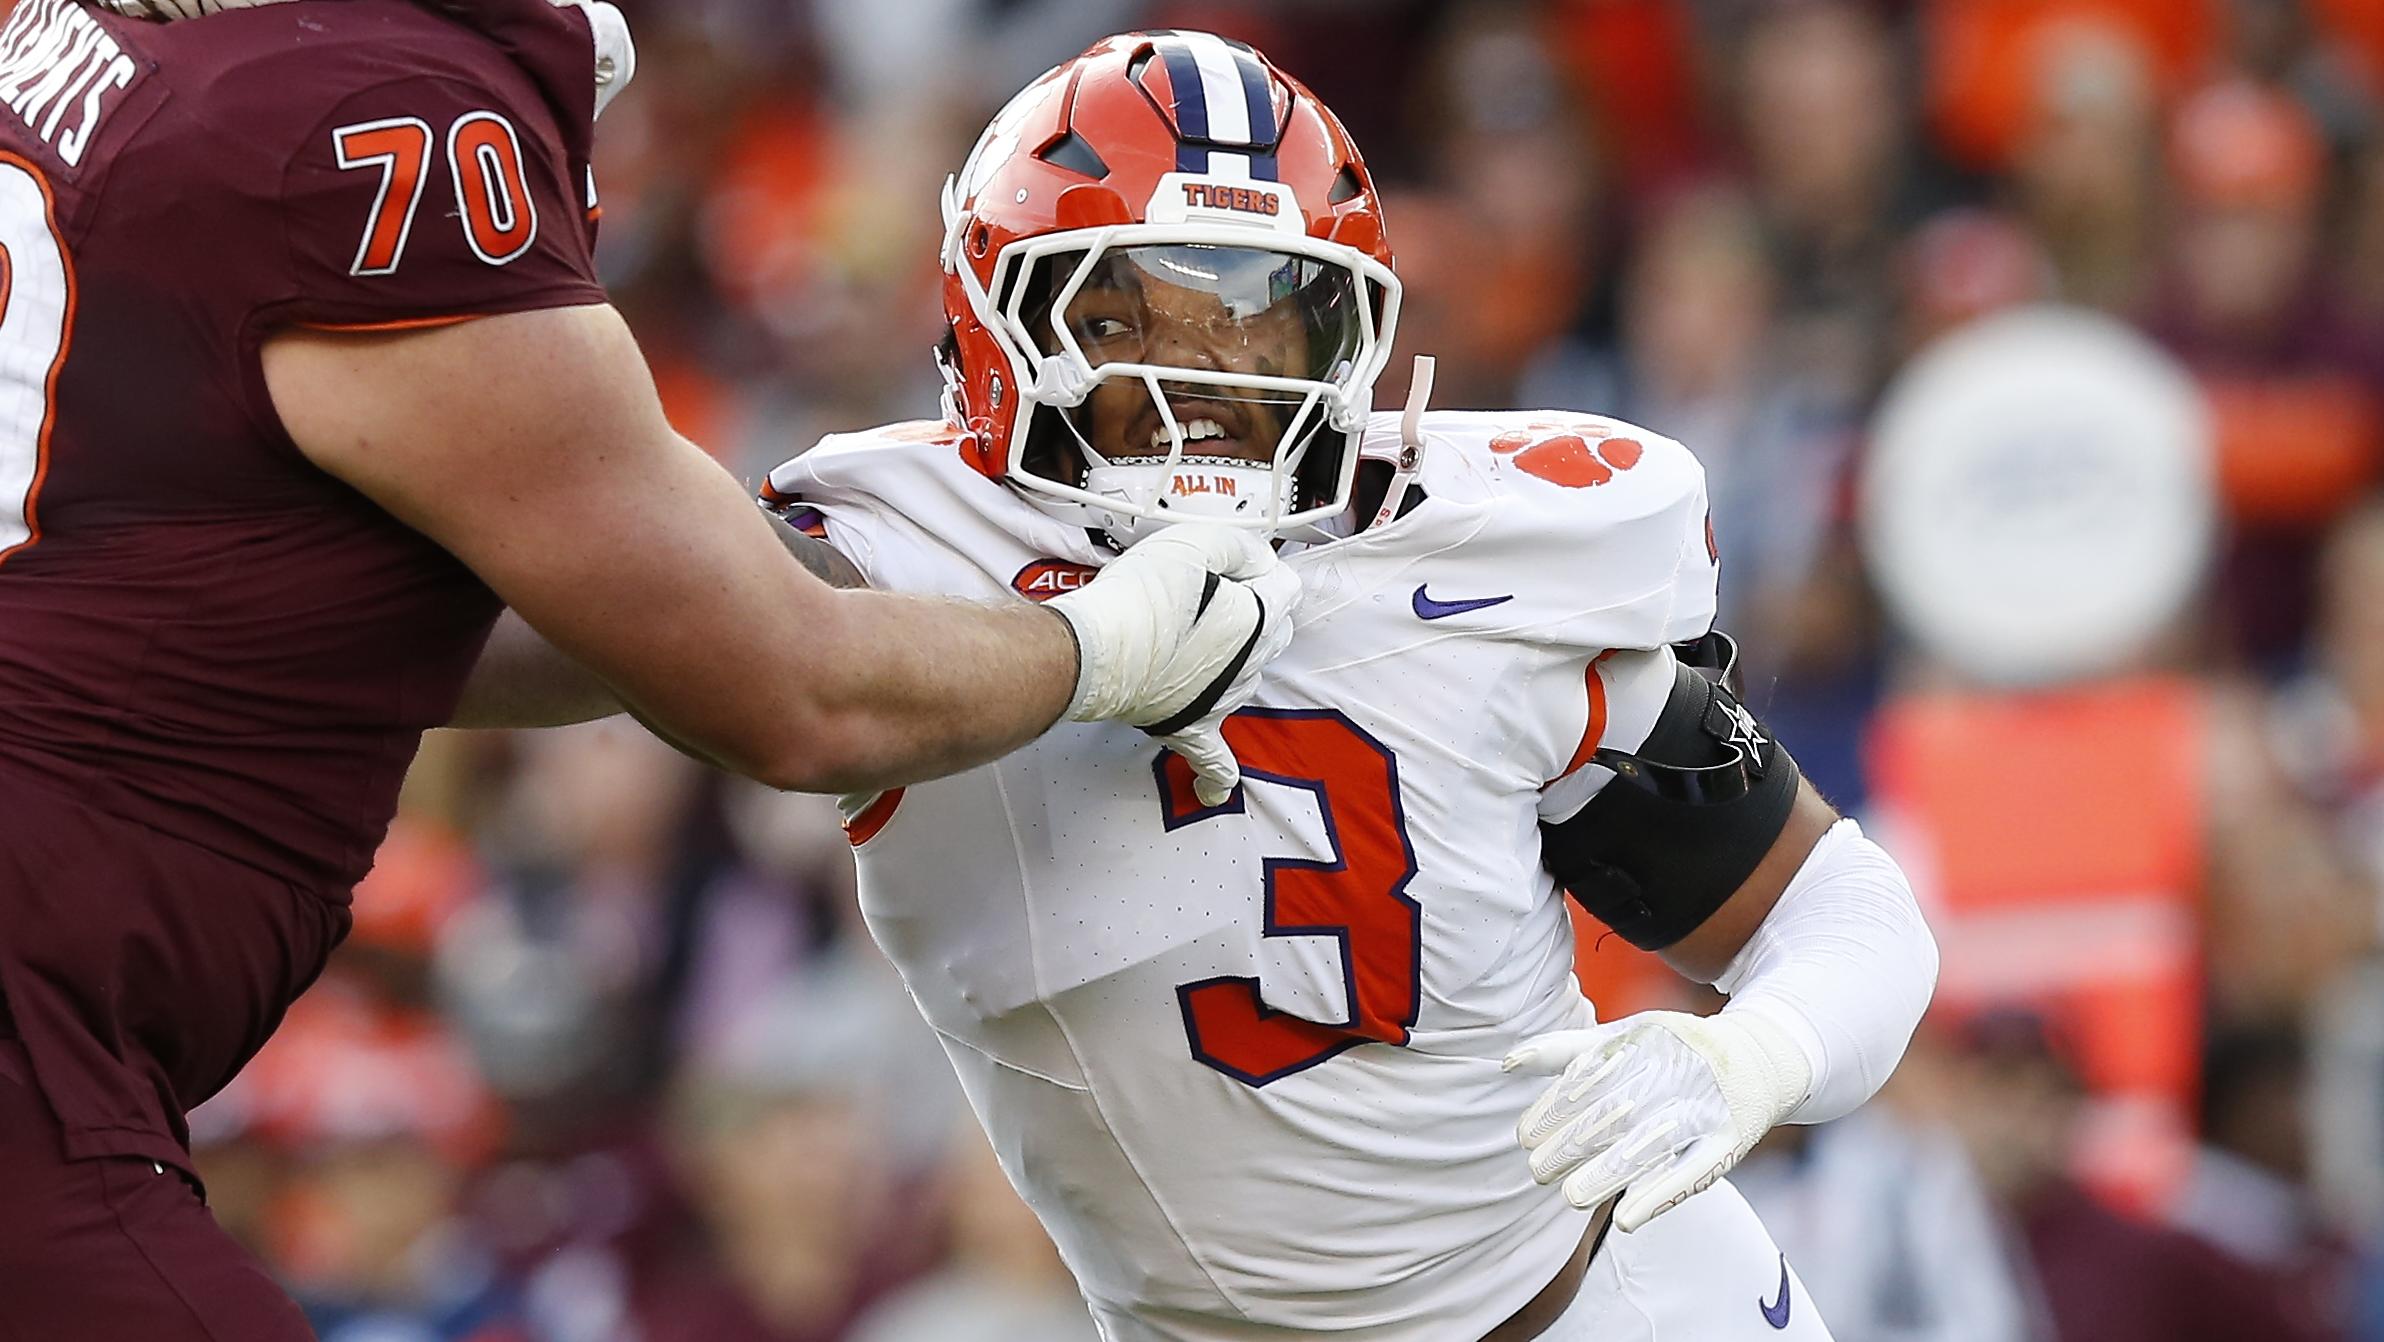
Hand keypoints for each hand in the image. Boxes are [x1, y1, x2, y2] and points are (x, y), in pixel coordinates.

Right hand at [1047, 525, 1299, 804]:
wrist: (1095, 652)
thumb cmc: (1140, 597)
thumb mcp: (1195, 542)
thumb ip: (1240, 547)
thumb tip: (1260, 559)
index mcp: (1259, 619)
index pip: (1287, 586)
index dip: (1259, 568)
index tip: (1228, 564)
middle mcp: (1251, 664)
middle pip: (1275, 630)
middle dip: (1255, 608)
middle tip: (1209, 593)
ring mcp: (1224, 700)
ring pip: (1249, 675)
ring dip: (1234, 657)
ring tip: (1191, 639)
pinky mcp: (1190, 727)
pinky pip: (1212, 760)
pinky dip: (1215, 773)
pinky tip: (1213, 790)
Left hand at [1504, 1010, 1811, 1232]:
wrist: (1758, 1059)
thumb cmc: (1675, 1051)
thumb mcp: (1626, 1038)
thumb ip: (1567, 1050)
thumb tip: (1506, 1064)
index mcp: (1643, 1046)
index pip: (1589, 1081)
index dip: (1553, 1111)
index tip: (1525, 1136)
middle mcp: (1672, 1076)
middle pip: (1613, 1116)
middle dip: (1570, 1146)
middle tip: (1537, 1172)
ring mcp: (1702, 1111)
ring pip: (1647, 1149)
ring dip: (1606, 1176)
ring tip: (1571, 1197)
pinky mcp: (1726, 1144)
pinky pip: (1691, 1173)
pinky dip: (1657, 1197)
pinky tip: (1626, 1219)